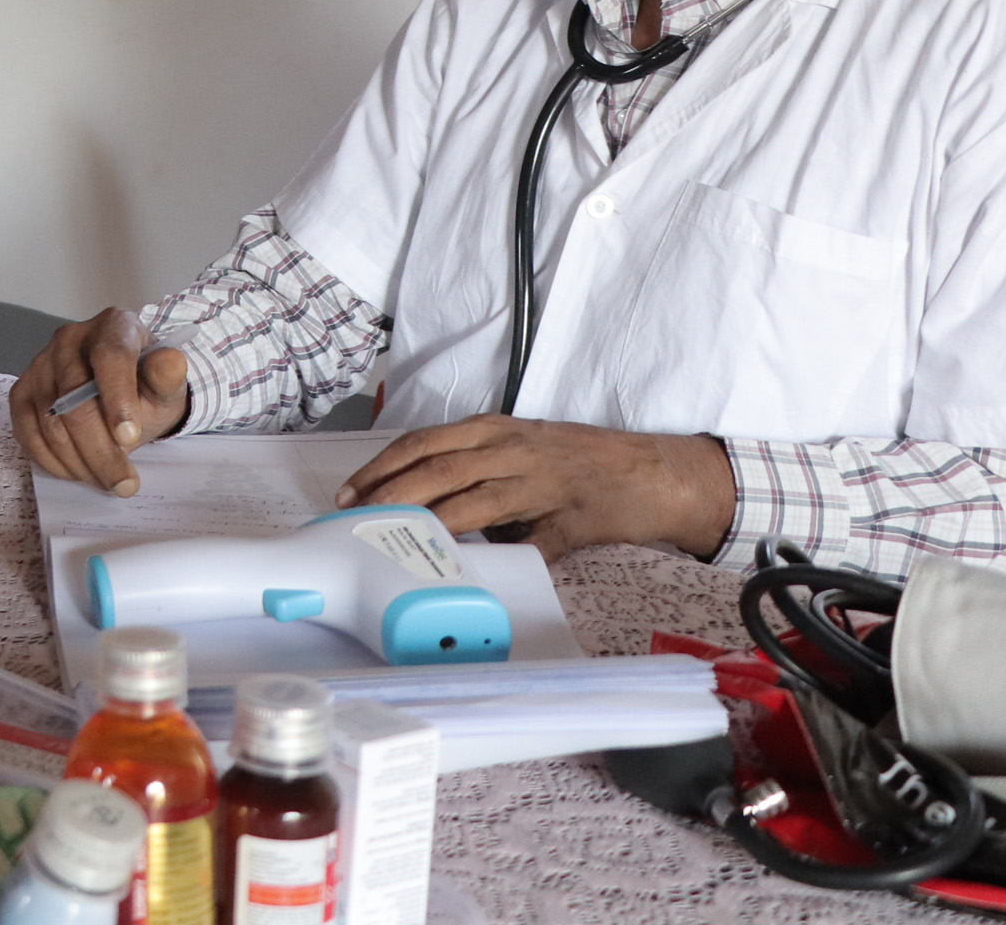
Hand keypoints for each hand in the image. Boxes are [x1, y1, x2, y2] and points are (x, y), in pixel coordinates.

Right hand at [9, 308, 190, 495]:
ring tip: (106, 480)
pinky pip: (26, 430)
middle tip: (124, 483)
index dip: (117, 398)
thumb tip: (171, 362)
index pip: (109, 357)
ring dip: (78, 461)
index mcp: (112, 326)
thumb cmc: (145, 387)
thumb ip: (168, 377)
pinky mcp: (22, 390)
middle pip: (74, 397)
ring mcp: (40, 363)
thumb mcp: (166, 386)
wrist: (123, 391)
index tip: (129, 438)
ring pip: (50, 419)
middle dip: (99, 449)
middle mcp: (69, 338)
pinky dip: (51, 459)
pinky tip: (77, 471)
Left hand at [335, 416, 736, 562]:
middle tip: (358, 520)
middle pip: (437, 469)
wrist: (655, 472)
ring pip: (474, 501)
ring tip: (397, 542)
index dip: (382, 468)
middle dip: (391, 495)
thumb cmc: (582, 460)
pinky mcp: (572, 521)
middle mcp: (513, 450)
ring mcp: (543, 484)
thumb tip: (425, 503)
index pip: (423, 444)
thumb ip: (476, 472)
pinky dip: (502, 557)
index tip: (350, 492)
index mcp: (495, 431)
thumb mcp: (521, 451)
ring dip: (432, 523)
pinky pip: (531, 544)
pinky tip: (475, 573)